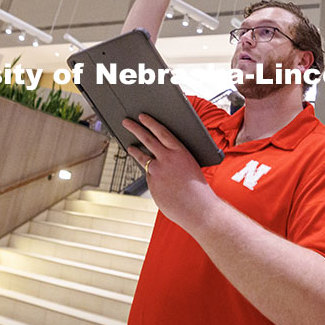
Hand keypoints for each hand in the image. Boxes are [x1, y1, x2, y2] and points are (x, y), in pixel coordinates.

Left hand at [123, 113, 214, 229]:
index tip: (142, 116)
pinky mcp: (151, 184)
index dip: (150, 122)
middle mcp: (166, 159)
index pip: (161, 131)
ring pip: (142, 158)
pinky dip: (152, 176)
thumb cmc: (198, 187)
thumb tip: (162, 154)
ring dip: (134, 150)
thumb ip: (175, 157)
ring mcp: (156, 172)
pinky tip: (159, 181)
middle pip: (146, 139)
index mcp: (179, 151)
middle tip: (126, 122)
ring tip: (130, 146)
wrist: (198, 208)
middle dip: (134, 128)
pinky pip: (149, 176)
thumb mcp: (189, 164)